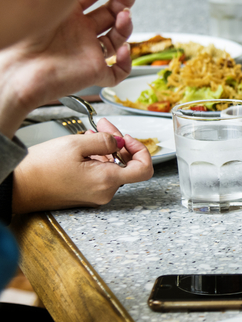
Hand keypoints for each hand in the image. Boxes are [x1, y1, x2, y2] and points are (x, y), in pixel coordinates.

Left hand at [0, 0, 135, 136]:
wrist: (16, 70)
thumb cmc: (26, 34)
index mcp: (66, 12)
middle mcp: (78, 31)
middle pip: (111, 13)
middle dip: (123, 0)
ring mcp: (86, 52)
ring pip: (118, 38)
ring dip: (126, 25)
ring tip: (123, 16)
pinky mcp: (92, 72)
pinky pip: (118, 71)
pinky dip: (126, 61)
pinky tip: (123, 49)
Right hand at [11, 118, 152, 212]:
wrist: (18, 187)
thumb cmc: (41, 169)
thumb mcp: (76, 144)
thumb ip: (106, 140)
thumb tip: (121, 141)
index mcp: (107, 180)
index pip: (144, 169)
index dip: (140, 150)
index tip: (128, 138)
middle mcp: (105, 192)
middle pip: (127, 164)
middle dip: (119, 142)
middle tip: (104, 126)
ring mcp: (96, 195)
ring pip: (113, 167)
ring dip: (107, 148)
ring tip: (91, 134)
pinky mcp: (86, 194)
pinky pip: (101, 174)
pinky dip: (98, 159)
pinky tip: (86, 147)